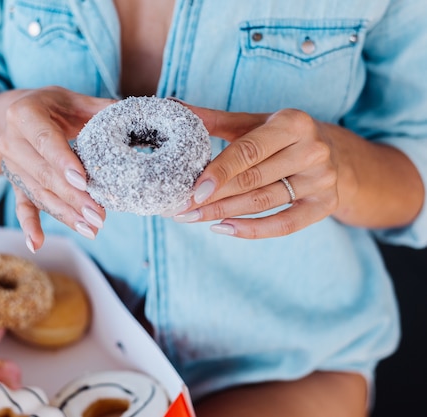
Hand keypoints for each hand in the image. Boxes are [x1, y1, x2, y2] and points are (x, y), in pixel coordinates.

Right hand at [0, 86, 113, 250]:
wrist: (21, 114)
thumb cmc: (55, 106)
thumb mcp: (76, 100)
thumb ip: (102, 109)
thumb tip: (135, 116)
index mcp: (24, 113)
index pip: (46, 141)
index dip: (63, 162)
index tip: (84, 182)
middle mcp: (11, 140)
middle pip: (44, 174)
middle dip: (72, 197)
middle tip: (98, 216)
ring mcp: (12, 165)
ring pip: (39, 193)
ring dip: (65, 214)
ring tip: (90, 229)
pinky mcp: (15, 183)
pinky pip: (22, 206)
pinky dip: (30, 226)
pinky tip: (37, 245)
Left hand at [169, 106, 341, 238]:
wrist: (338, 154)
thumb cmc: (282, 137)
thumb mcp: (253, 123)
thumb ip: (214, 119)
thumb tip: (171, 106)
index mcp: (292, 123)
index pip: (248, 151)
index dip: (218, 172)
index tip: (191, 190)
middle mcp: (312, 150)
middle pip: (252, 180)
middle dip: (212, 198)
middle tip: (180, 209)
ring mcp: (322, 180)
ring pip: (263, 203)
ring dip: (223, 214)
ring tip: (191, 218)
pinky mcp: (325, 205)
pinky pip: (285, 225)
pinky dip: (252, 230)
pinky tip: (222, 228)